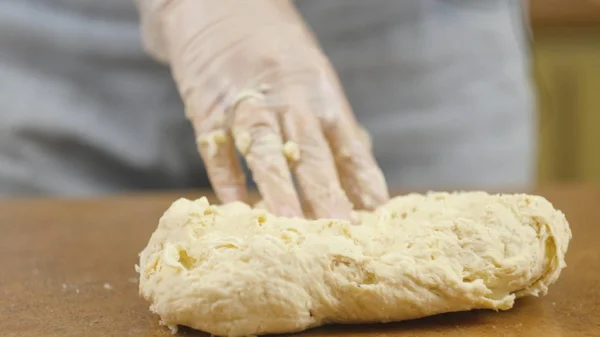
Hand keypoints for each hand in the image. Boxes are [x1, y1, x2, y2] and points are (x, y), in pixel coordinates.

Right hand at [137, 0, 388, 218]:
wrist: (221, 4)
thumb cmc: (276, 48)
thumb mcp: (315, 78)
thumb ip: (333, 127)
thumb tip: (359, 179)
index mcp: (320, 93)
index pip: (348, 143)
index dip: (363, 179)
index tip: (377, 214)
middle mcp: (288, 99)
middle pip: (311, 152)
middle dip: (327, 193)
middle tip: (341, 230)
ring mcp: (246, 102)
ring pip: (264, 150)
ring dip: (278, 190)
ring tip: (290, 226)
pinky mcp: (207, 108)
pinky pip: (216, 147)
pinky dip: (225, 177)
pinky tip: (234, 206)